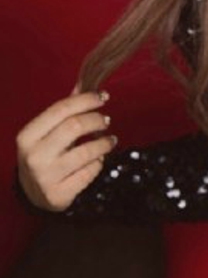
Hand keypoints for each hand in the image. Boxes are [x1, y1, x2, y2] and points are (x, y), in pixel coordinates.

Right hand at [16, 90, 116, 211]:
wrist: (33, 194)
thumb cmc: (44, 155)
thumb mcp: (46, 132)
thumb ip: (65, 109)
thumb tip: (85, 83)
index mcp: (27, 136)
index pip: (60, 109)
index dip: (85, 100)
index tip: (103, 97)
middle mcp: (34, 156)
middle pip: (74, 127)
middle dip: (96, 120)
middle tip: (106, 121)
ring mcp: (45, 177)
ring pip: (86, 152)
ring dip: (104, 143)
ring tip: (109, 141)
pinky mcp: (59, 195)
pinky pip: (89, 173)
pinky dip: (99, 163)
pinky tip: (98, 159)